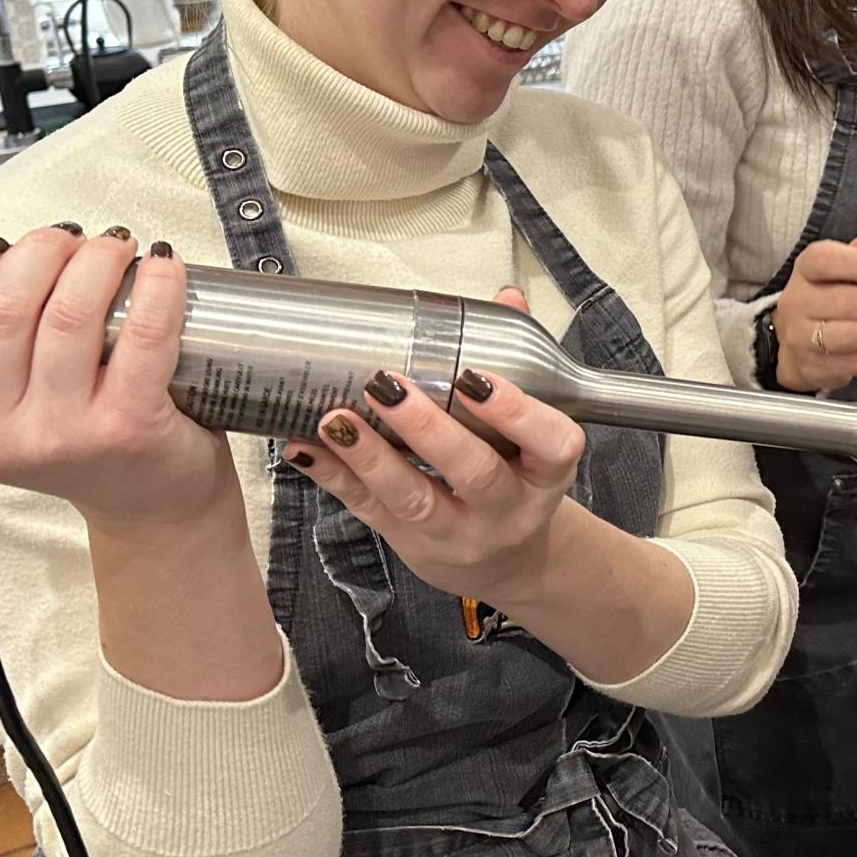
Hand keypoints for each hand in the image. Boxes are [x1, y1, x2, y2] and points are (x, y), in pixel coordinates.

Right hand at [0, 227, 240, 533]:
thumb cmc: (72, 435)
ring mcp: (54, 436)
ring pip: (68, 312)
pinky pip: (141, 333)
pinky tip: (161, 266)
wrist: (146, 503)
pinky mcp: (123, 429)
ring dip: (98, 258)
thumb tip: (3, 254)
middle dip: (41, 250)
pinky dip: (157, 285)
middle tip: (72, 239)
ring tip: (115, 246)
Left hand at [286, 290, 588, 605]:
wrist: (506, 558)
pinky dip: (334, 477)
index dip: (517, 412)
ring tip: (336, 419)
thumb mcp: (534, 433)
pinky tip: (306, 447)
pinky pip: (368, 511)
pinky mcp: (410, 544)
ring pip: (413, 500)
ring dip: (371, 456)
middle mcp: (508, 509)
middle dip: (428, 429)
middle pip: (474, 472)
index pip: (551, 444)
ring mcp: (457, 533)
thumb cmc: (517, 476)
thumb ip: (518, 364)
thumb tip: (505, 298)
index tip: (475, 377)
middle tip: (389, 385)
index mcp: (547, 473)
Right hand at [773, 234, 856, 391]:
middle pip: (844, 302)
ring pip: (849, 336)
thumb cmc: (826, 298)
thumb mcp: (839, 269)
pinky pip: (853, 364)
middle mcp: (798, 302)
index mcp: (806, 269)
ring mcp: (802, 338)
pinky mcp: (814, 367)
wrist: (797, 341)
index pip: (827, 261)